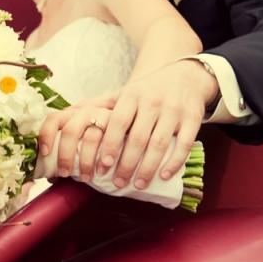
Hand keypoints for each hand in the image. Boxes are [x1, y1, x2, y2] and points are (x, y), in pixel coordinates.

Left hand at [37, 93, 118, 179]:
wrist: (130, 121)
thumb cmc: (101, 136)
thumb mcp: (83, 139)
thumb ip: (68, 151)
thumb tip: (50, 176)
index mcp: (73, 114)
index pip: (54, 119)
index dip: (46, 134)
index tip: (45, 152)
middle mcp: (87, 112)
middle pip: (70, 131)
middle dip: (65, 155)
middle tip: (65, 174)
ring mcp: (104, 115)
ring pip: (91, 138)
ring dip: (87, 161)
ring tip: (87, 178)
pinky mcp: (121, 123)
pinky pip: (112, 140)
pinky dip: (107, 158)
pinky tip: (106, 169)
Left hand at [98, 59, 213, 187]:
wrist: (187, 77)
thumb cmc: (149, 90)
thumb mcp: (125, 93)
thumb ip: (100, 104)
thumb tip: (69, 111)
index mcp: (132, 95)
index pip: (119, 122)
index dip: (111, 144)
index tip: (103, 165)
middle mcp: (153, 101)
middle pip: (138, 137)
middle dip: (127, 163)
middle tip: (119, 183)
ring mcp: (174, 110)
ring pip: (159, 143)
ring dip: (148, 168)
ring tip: (138, 185)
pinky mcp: (192, 118)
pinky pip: (183, 144)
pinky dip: (173, 162)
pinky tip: (164, 176)